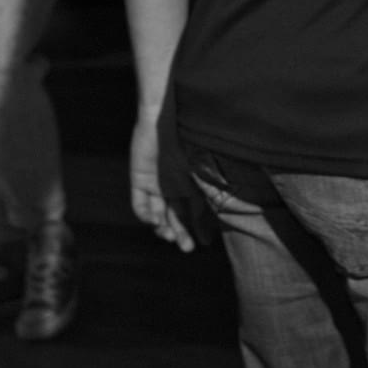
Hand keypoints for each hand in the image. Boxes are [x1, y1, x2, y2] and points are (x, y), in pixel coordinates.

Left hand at [129, 108, 204, 251]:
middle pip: (176, 217)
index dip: (200, 229)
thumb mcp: (205, 170)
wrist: (166, 119)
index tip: (205, 243)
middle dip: (181, 234)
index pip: (195, 213)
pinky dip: (146, 216)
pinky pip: (140, 205)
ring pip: (158, 215)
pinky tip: (155, 222)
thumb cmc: (190, 141)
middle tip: (186, 247)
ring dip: (163, 228)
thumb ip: (213, 192)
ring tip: (169, 236)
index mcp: (191, 183)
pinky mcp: (139, 179)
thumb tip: (227, 215)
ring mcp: (155, 184)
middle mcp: (173, 186)